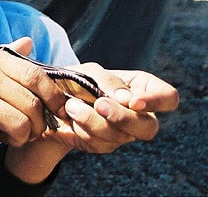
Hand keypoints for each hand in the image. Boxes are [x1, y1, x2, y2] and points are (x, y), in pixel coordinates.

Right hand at [0, 37, 67, 153]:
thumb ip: (6, 55)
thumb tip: (30, 42)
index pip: (39, 76)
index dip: (54, 99)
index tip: (53, 113)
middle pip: (34, 106)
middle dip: (37, 127)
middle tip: (24, 133)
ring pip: (20, 126)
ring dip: (16, 140)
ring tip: (2, 138)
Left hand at [4, 64, 178, 183]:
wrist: (49, 98)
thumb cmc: (76, 79)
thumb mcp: (90, 72)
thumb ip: (109, 82)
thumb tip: (128, 100)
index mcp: (143, 90)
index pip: (168, 97)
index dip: (156, 102)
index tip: (133, 102)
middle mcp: (139, 115)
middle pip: (148, 127)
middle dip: (121, 117)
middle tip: (99, 104)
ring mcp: (123, 134)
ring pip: (119, 137)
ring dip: (92, 122)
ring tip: (71, 107)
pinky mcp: (103, 145)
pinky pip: (98, 145)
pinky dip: (80, 131)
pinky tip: (67, 120)